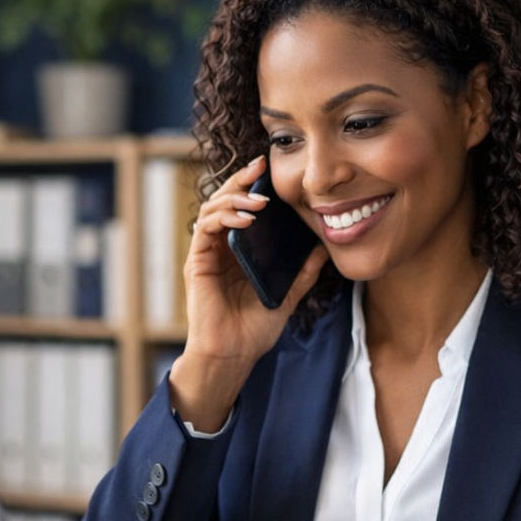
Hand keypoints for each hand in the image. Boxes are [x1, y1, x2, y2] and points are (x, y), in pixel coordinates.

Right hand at [170, 156, 328, 430]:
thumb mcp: (287, 297)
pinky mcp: (197, 262)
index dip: (253, 185)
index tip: (270, 168)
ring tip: (259, 199)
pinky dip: (224, 216)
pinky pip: (205, 229)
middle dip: (241, 179)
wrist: (233, 355)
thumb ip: (302, 274)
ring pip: (213, 208)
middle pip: (225, 200)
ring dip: (235, 197)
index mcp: (239, 251)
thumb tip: (323, 250)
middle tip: (260, 165)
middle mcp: (221, 247)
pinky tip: (245, 217)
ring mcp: (207, 253)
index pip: (243, 208)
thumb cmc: (254, 330)